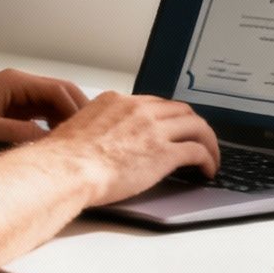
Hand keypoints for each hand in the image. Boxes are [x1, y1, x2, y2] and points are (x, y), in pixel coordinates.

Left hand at [0, 68, 89, 155]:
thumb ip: (17, 132)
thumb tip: (46, 140)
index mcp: (14, 83)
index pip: (59, 91)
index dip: (77, 110)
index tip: (88, 131)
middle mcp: (18, 86)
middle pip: (60, 96)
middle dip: (77, 115)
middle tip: (90, 139)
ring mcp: (14, 98)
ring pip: (52, 107)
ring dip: (65, 122)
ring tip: (78, 145)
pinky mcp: (9, 111)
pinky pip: (39, 116)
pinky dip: (51, 128)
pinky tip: (56, 146)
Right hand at [34, 93, 219, 206]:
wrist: (65, 170)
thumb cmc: (63, 159)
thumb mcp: (78, 129)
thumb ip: (96, 128)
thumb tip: (96, 143)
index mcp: (117, 102)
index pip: (154, 103)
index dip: (169, 117)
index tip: (173, 127)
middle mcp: (138, 110)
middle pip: (180, 110)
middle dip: (193, 125)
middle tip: (199, 139)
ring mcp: (153, 130)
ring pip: (196, 127)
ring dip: (208, 142)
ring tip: (211, 157)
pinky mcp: (164, 153)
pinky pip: (197, 151)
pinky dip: (208, 159)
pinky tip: (207, 170)